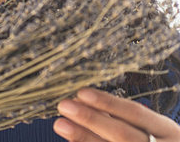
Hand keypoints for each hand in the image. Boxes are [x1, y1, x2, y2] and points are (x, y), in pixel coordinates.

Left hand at [53, 87, 179, 140]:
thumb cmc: (151, 140)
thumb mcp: (145, 127)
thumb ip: (115, 115)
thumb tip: (80, 101)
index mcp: (168, 132)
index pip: (137, 113)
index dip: (108, 103)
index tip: (81, 92)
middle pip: (123, 135)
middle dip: (91, 119)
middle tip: (64, 105)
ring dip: (83, 137)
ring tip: (61, 124)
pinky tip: (72, 140)